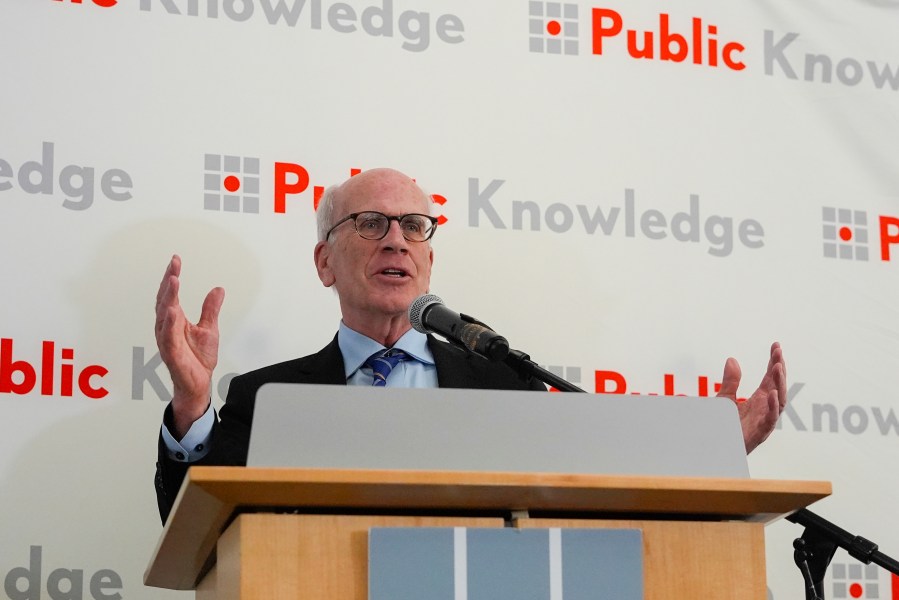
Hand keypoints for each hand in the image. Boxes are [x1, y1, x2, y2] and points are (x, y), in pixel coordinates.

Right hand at [154, 255, 224, 437]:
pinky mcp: (171, 353)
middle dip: (168, 282)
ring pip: (164, 315)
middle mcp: (167, 327)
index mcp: (175, 320)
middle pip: (164, 300)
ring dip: (167, 298)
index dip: (171, 277)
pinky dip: (169, 323)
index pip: (171, 294)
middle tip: (173, 265)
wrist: (198, 383)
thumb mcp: (210, 328)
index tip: (175, 260)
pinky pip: (168, 336)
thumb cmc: (198, 358)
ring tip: (173, 281)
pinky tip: (172, 311)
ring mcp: (167, 340)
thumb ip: (211, 309)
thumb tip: (217, 290)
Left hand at [716, 342, 786, 453]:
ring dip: (779, 384)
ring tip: (777, 366)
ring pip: (778, 401)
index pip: (771, 378)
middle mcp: (765, 409)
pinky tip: (770, 392)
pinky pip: (769, 420)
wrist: (716, 448)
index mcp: (759, 400)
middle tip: (778, 352)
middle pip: (777, 386)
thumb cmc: (724, 426)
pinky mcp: (759, 434)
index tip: (776, 345)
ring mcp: (764, 421)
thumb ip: (731, 381)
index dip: (774, 362)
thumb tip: (732, 359)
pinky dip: (771, 407)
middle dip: (779, 369)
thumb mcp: (725, 399)